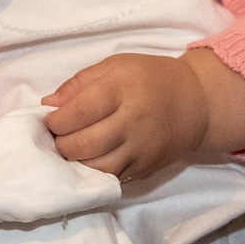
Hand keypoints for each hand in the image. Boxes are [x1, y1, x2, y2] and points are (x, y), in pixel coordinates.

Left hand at [45, 54, 210, 180]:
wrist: (196, 102)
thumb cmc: (149, 78)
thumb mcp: (115, 66)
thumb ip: (79, 83)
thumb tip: (48, 104)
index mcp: (122, 89)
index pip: (79, 111)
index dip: (56, 120)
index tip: (49, 120)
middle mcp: (133, 121)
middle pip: (85, 144)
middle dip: (61, 144)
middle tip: (56, 138)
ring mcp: (141, 149)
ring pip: (97, 167)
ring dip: (75, 163)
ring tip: (70, 151)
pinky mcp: (146, 167)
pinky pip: (112, 177)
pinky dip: (94, 173)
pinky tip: (88, 161)